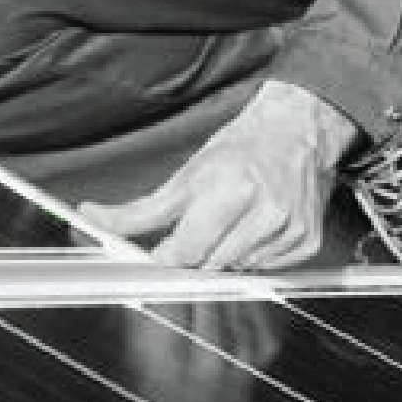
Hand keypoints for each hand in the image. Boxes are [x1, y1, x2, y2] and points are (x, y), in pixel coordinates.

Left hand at [81, 81, 362, 271]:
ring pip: (237, 271)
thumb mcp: (187, 174)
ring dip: (227, 255)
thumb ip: (139, 210)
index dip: (168, 256)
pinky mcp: (308, 240)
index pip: (185, 252)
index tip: (161, 254)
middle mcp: (265, 210)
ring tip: (234, 221)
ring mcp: (290, 228)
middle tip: (203, 226)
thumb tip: (94, 219)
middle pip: (210, 266)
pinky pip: (267, 269)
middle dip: (197, 253)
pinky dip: (255, 255)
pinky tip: (257, 227)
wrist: (296, 131)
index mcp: (230, 189)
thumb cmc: (241, 149)